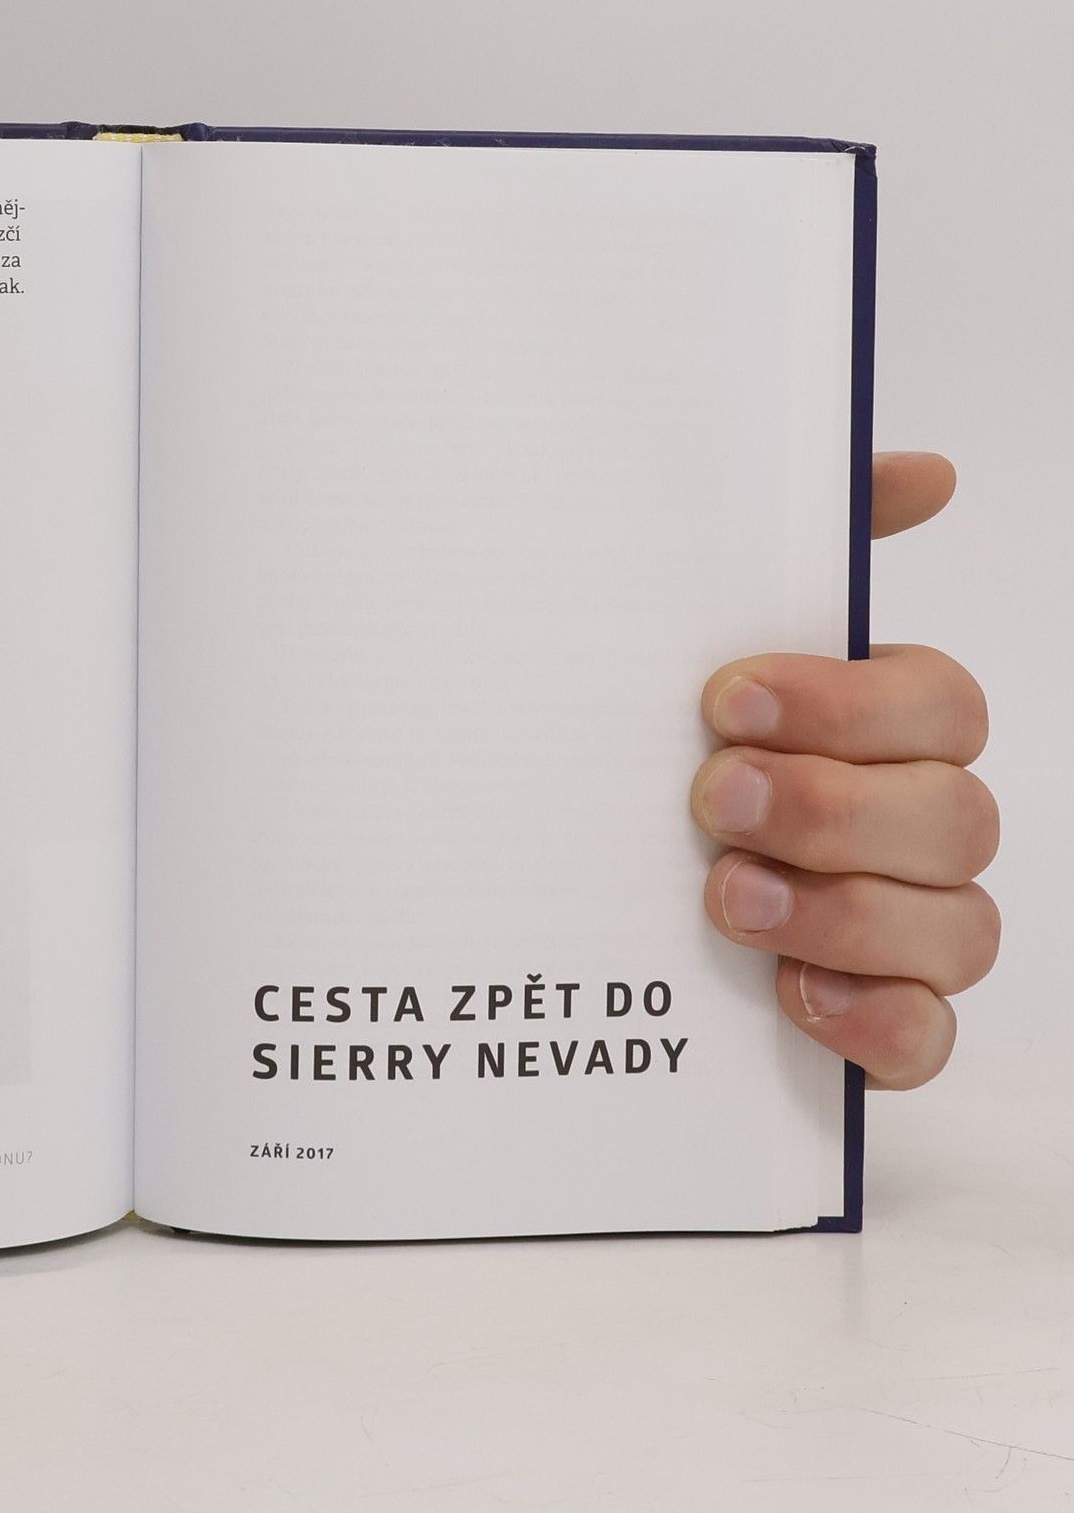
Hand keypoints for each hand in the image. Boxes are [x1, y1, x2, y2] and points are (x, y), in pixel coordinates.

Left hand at [690, 452, 995, 1088]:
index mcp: (886, 727)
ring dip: (843, 914)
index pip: (940, 705)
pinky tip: (792, 997)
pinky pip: (928, 1039)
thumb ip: (801, 546)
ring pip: (957, 929)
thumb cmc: (656, 740)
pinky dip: (874, 1023)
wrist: (555, 871)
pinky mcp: (876, 1021)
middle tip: (712, 801)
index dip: (848, 704)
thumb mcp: (692, 635)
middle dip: (833, 810)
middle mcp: (914, 824)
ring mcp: (907, 929)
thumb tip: (927, 472)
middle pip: (957, 819)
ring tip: (724, 900)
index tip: (723, 699)